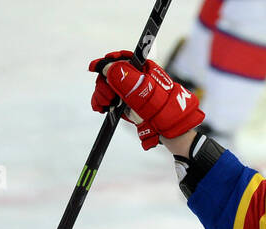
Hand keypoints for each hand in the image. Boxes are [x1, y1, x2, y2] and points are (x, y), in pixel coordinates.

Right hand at [89, 50, 204, 150]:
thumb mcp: (145, 93)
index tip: (94, 68)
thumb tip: (107, 66)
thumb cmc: (164, 110)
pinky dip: (101, 102)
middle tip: (106, 98)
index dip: (107, 62)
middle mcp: (134, 78)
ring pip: (106, 86)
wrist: (171, 132)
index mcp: (142, 69)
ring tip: (103, 106)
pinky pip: (108, 99)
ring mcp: (129, 91)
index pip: (121, 59)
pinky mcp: (125, 104)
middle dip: (103, 84)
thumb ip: (126, 79)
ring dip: (101, 94)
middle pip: (110, 73)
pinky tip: (100, 108)